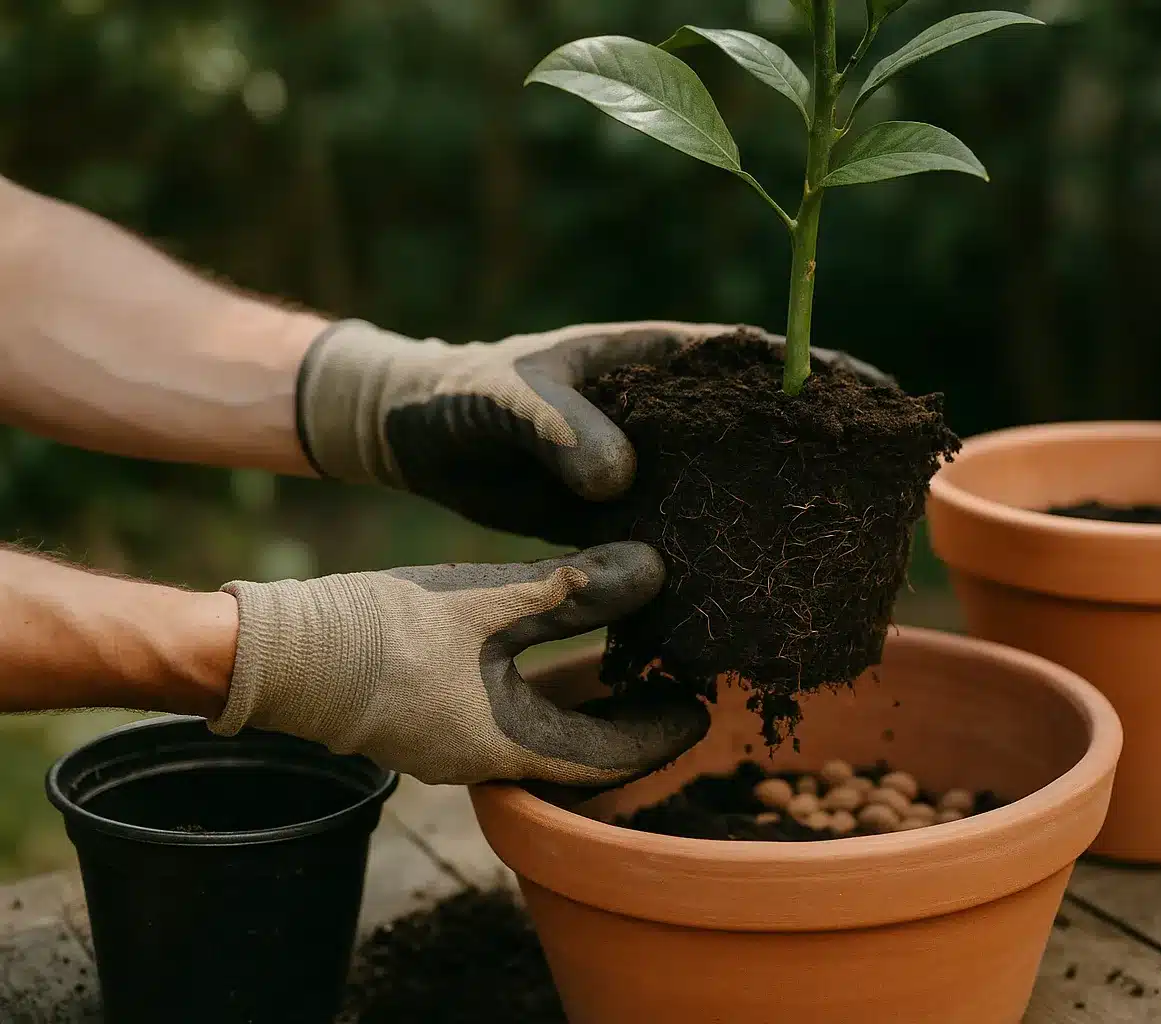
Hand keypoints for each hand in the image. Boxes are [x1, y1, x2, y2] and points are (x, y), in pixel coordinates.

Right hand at [211, 542, 706, 785]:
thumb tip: (654, 571)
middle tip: (678, 678)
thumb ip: (569, 590)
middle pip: (582, 750)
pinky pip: (509, 711)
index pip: (608, 761)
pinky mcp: (430, 716)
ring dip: (589, 697)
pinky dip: (546, 685)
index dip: (660, 736)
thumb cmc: (374, 629)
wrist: (271, 648)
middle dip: (631, 717)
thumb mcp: (483, 601)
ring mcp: (454, 742)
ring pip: (545, 730)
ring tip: (633, 655)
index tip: (702, 708)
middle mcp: (484, 759)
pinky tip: (558, 643)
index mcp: (505, 748)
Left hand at [295, 319, 889, 543]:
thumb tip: (622, 479)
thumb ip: (561, 426)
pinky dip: (718, 562)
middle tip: (884, 491)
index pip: (755, 358)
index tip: (881, 398)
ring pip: (733, 488)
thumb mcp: (506, 397)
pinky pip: (686, 538)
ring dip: (779, 515)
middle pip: (764, 429)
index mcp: (653, 359)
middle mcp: (666, 413)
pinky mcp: (626, 516)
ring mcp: (652, 466)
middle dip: (823, 453)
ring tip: (839, 553)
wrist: (414, 439)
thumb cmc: (460, 394)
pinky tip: (751, 601)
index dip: (822, 373)